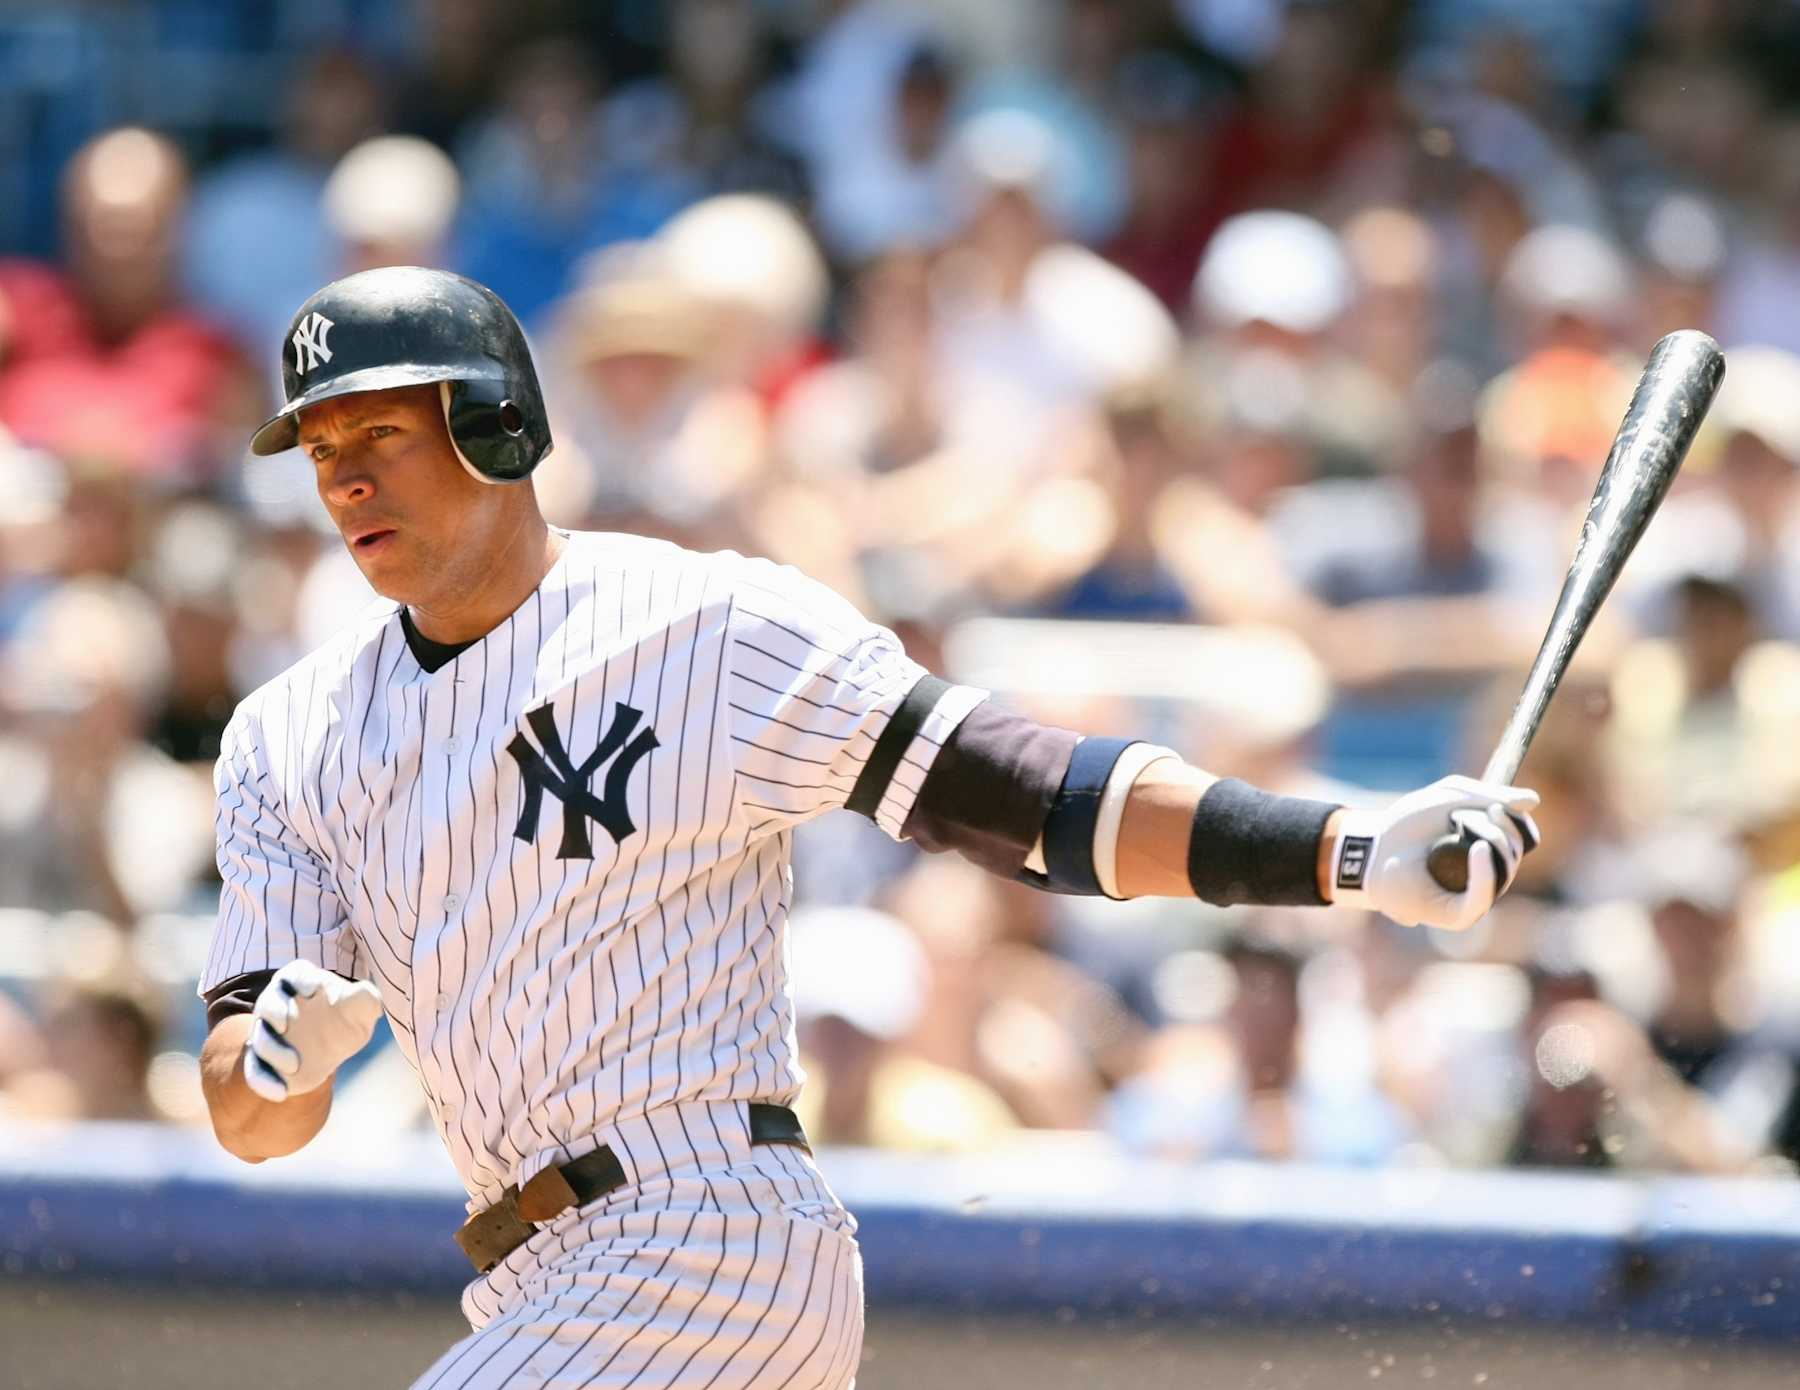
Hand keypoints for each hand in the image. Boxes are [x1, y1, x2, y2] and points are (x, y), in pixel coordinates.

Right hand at [243, 960, 382, 1102]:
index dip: (301, 980)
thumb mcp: (362, 1006)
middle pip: (268, 1004)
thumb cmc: (348, 1016)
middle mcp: (277, 1003)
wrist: (333, 1045)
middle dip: (275, 1013)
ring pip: (259, 1038)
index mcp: (300, 981)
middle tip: (287, 1025)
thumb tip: (368, 994)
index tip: (313, 991)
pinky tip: (280, 1093)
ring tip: (294, 1065)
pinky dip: (264, 1081)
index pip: (294, 974)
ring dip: (271, 1050)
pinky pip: (255, 1069)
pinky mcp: (263, 1060)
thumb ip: (366, 998)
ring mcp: (267, 1032)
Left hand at [1328, 775, 1539, 930]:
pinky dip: (1486, 874)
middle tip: (1469, 813)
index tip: (1502, 806)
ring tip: (1458, 823)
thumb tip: (1533, 801)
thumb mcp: (1452, 795)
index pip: (1522, 842)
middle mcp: (1485, 878)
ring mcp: (1472, 898)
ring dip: (1487, 838)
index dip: (1519, 825)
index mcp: (1488, 852)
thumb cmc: (1409, 822)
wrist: (1374, 843)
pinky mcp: (1456, 916)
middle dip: (1497, 827)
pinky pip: (1482, 899)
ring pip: (1503, 872)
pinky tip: (1481, 850)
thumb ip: (1491, 796)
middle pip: (1515, 854)